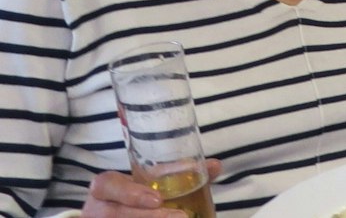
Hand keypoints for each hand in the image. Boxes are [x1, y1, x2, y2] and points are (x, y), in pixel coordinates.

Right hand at [84, 162, 222, 217]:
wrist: (118, 213)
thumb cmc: (137, 195)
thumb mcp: (152, 182)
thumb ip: (179, 174)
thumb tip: (215, 165)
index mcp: (105, 187)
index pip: (105, 184)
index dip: (129, 193)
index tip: (158, 198)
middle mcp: (97, 208)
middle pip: (114, 214)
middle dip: (148, 216)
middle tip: (180, 216)